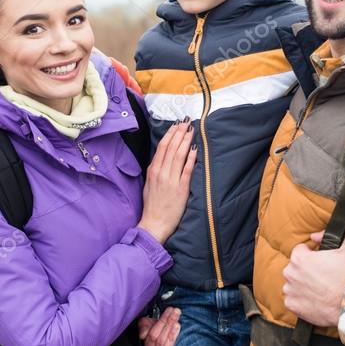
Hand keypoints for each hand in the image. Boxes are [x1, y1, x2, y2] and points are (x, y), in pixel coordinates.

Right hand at [138, 119, 196, 242]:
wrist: (154, 224)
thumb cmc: (152, 206)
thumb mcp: (149, 185)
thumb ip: (155, 171)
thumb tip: (161, 159)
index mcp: (153, 170)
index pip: (162, 147)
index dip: (170, 134)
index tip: (176, 125)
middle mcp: (161, 172)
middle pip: (171, 147)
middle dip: (179, 132)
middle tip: (187, 121)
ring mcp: (170, 180)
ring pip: (179, 155)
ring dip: (186, 141)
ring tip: (192, 130)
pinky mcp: (180, 188)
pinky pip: (187, 169)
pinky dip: (191, 158)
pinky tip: (195, 148)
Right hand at [138, 307, 179, 345]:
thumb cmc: (161, 337)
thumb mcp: (150, 328)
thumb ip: (144, 326)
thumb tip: (143, 334)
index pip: (152, 334)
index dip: (162, 321)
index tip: (170, 311)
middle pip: (159, 341)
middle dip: (168, 325)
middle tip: (176, 314)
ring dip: (172, 336)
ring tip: (178, 325)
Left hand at [282, 234, 344, 327]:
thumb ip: (327, 237)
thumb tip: (314, 236)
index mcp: (299, 258)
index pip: (300, 250)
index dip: (311, 255)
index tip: (319, 262)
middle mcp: (290, 273)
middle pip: (295, 267)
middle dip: (305, 270)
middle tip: (321, 277)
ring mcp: (289, 290)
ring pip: (292, 283)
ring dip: (301, 285)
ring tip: (318, 289)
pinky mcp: (291, 305)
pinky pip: (292, 299)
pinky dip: (300, 300)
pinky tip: (314, 300)